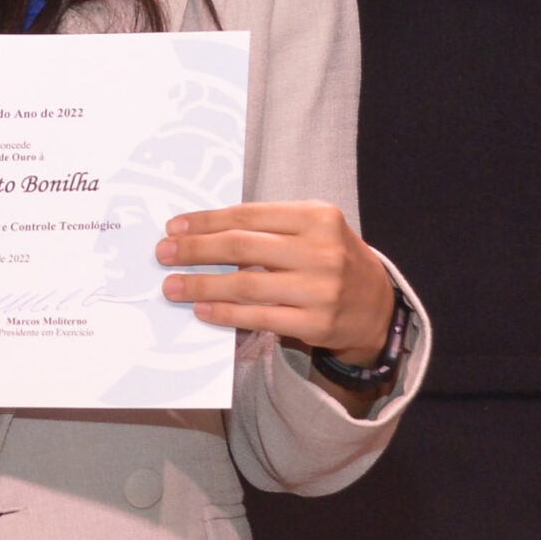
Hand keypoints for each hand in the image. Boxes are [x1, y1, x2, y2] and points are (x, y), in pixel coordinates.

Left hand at [157, 201, 394, 365]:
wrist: (377, 305)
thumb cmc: (331, 258)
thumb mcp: (312, 229)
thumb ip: (267, 227)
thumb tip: (201, 233)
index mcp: (317, 216)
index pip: (248, 216)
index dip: (206, 221)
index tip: (174, 227)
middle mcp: (321, 250)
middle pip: (242, 247)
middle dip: (196, 250)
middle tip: (163, 254)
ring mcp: (321, 289)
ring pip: (246, 285)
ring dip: (202, 285)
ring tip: (173, 286)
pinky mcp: (317, 323)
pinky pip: (259, 317)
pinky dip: (225, 313)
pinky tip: (202, 310)